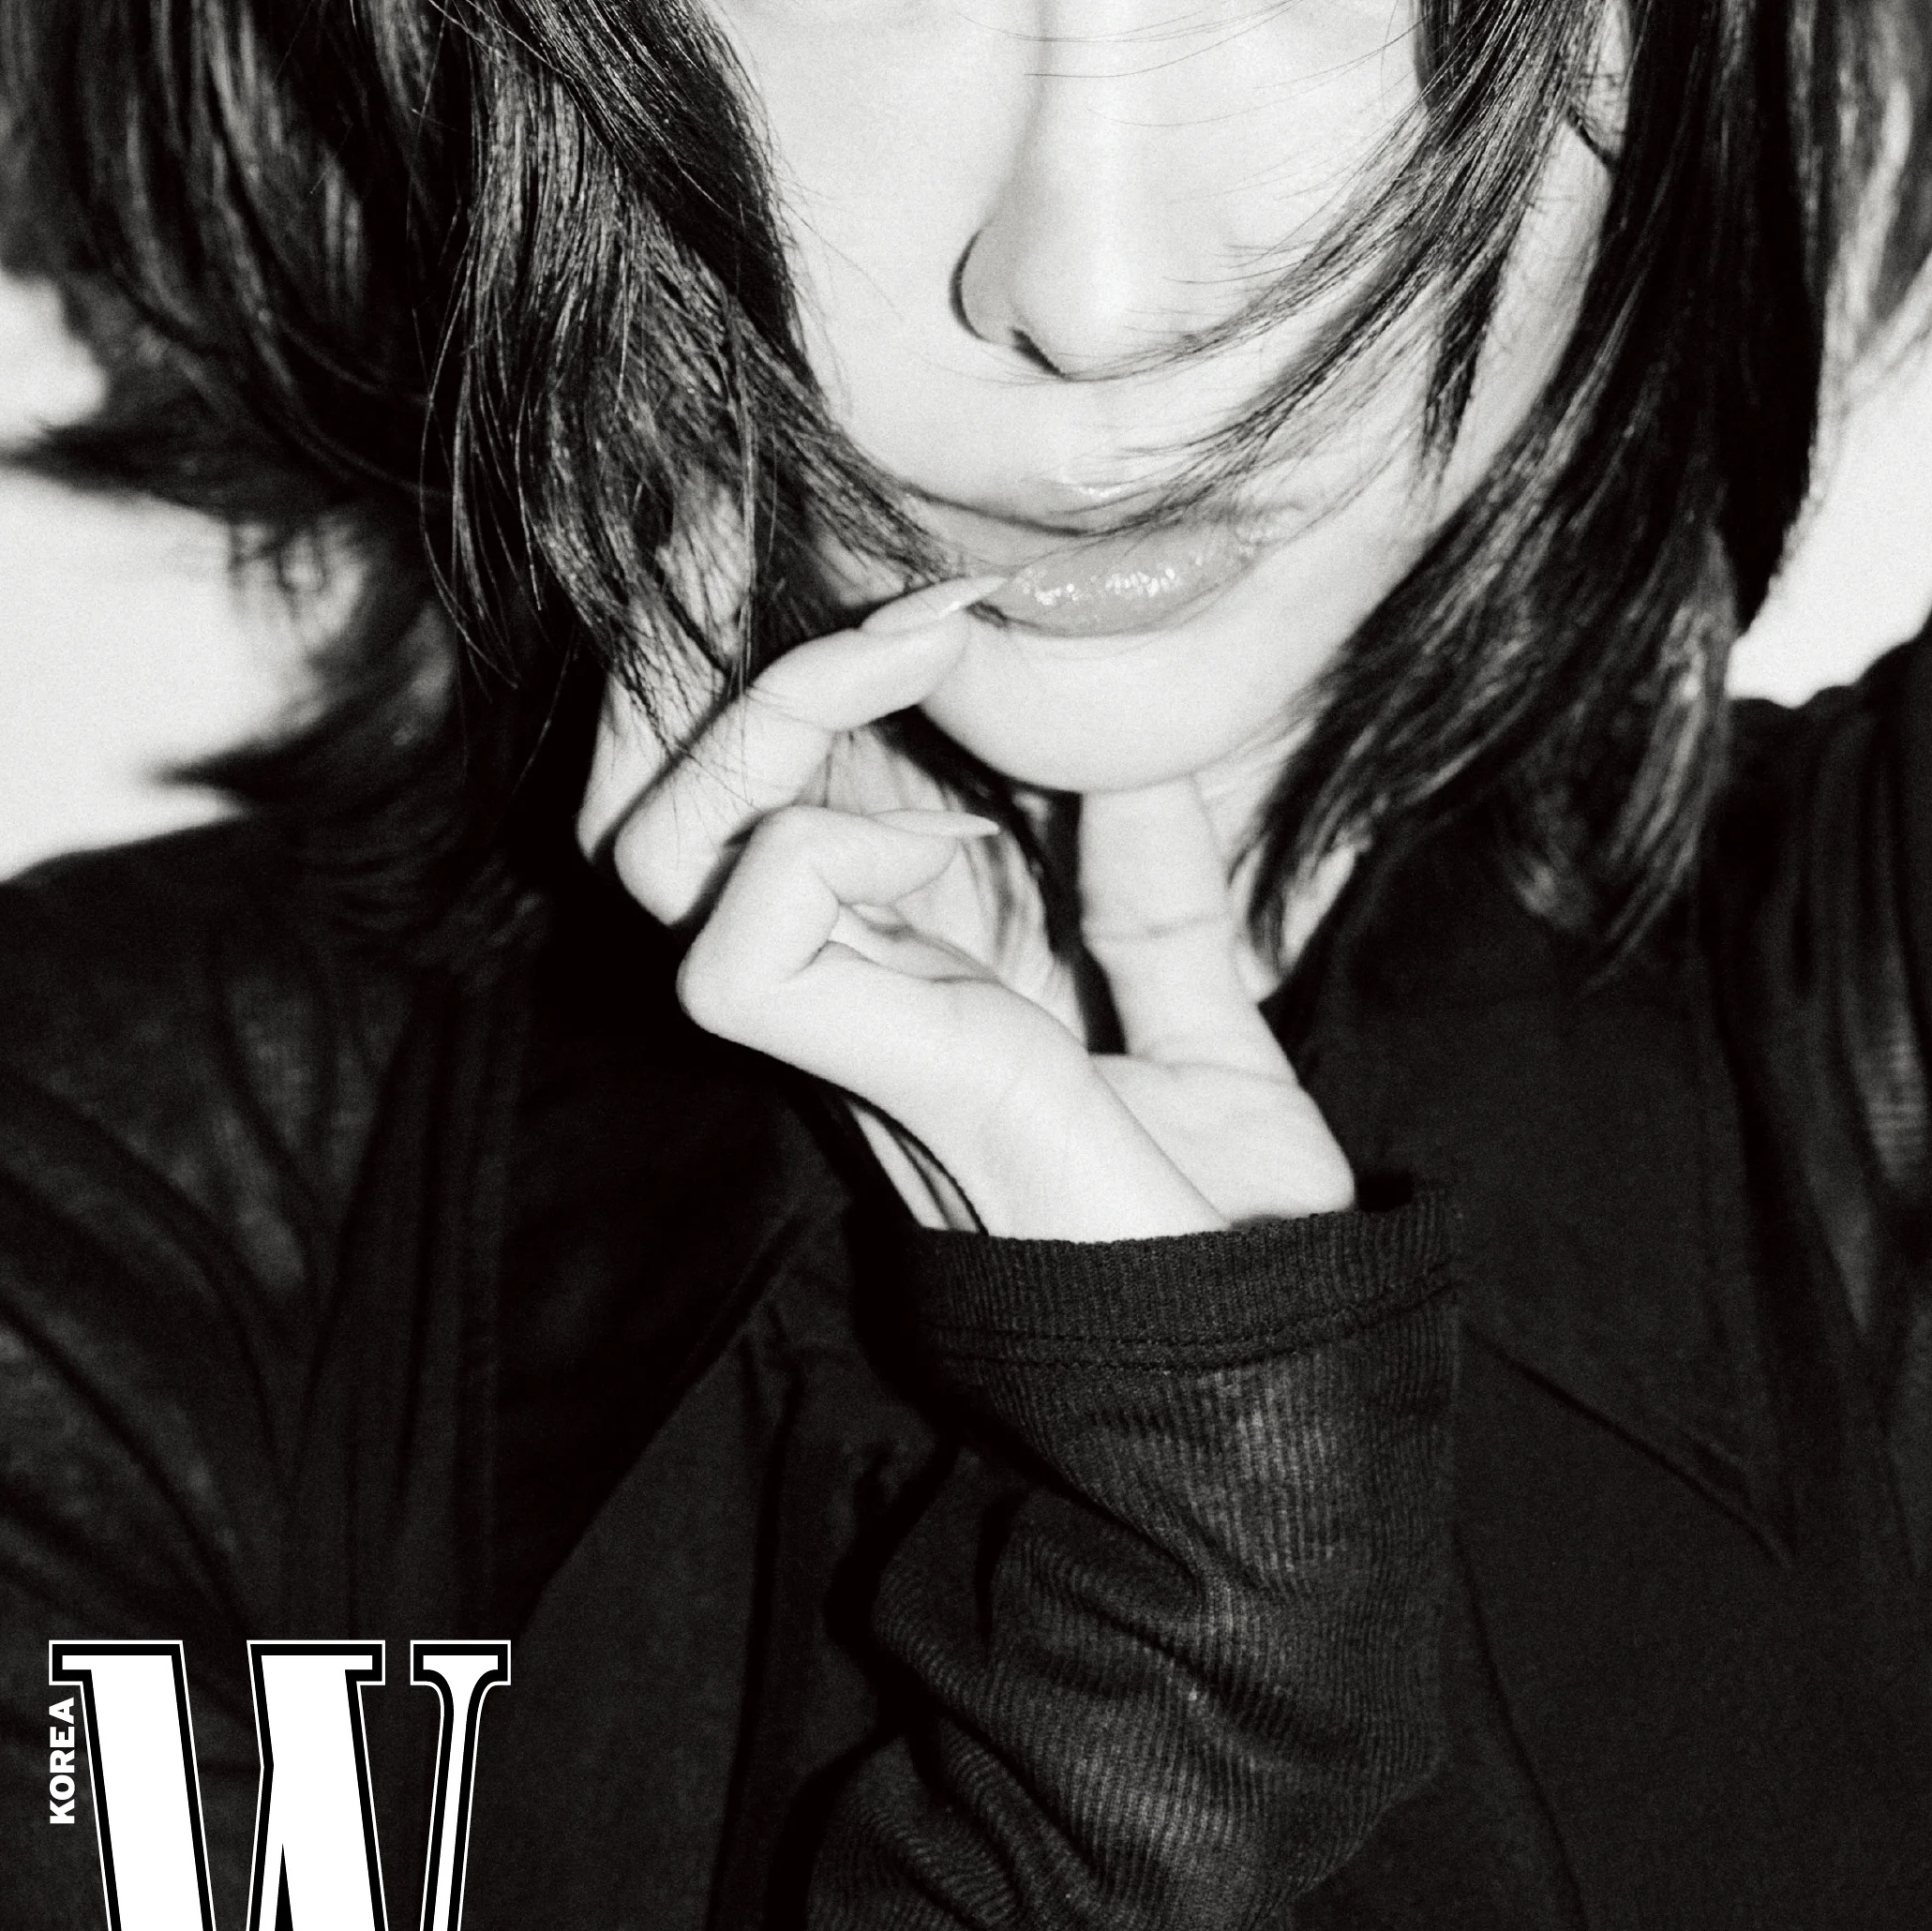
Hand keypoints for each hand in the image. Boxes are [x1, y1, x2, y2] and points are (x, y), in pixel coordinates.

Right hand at [578, 583, 1354, 1238]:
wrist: (1270, 1369)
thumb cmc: (1223, 1224)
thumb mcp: (1199, 1009)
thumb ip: (1154, 878)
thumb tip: (1135, 731)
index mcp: (916, 959)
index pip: (771, 785)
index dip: (777, 656)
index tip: (895, 561)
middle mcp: (854, 986)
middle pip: (663, 793)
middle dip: (710, 641)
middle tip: (855, 570)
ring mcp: (849, 1034)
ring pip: (661, 845)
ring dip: (771, 716)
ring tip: (909, 656)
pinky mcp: (880, 1080)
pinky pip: (743, 938)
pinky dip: (829, 849)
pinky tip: (952, 844)